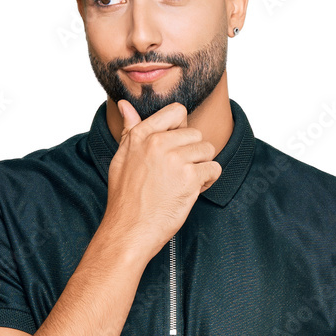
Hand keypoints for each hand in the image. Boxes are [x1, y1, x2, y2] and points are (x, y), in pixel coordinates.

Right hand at [102, 98, 221, 261]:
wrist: (129, 230)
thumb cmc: (125, 199)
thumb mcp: (121, 158)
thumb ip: (130, 129)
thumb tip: (125, 105)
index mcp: (142, 135)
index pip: (177, 112)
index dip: (181, 129)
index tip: (175, 147)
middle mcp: (159, 143)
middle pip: (196, 134)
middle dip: (193, 153)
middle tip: (178, 173)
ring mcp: (175, 160)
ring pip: (208, 150)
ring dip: (202, 167)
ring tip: (184, 182)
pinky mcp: (190, 178)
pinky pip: (214, 169)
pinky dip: (208, 181)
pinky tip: (191, 191)